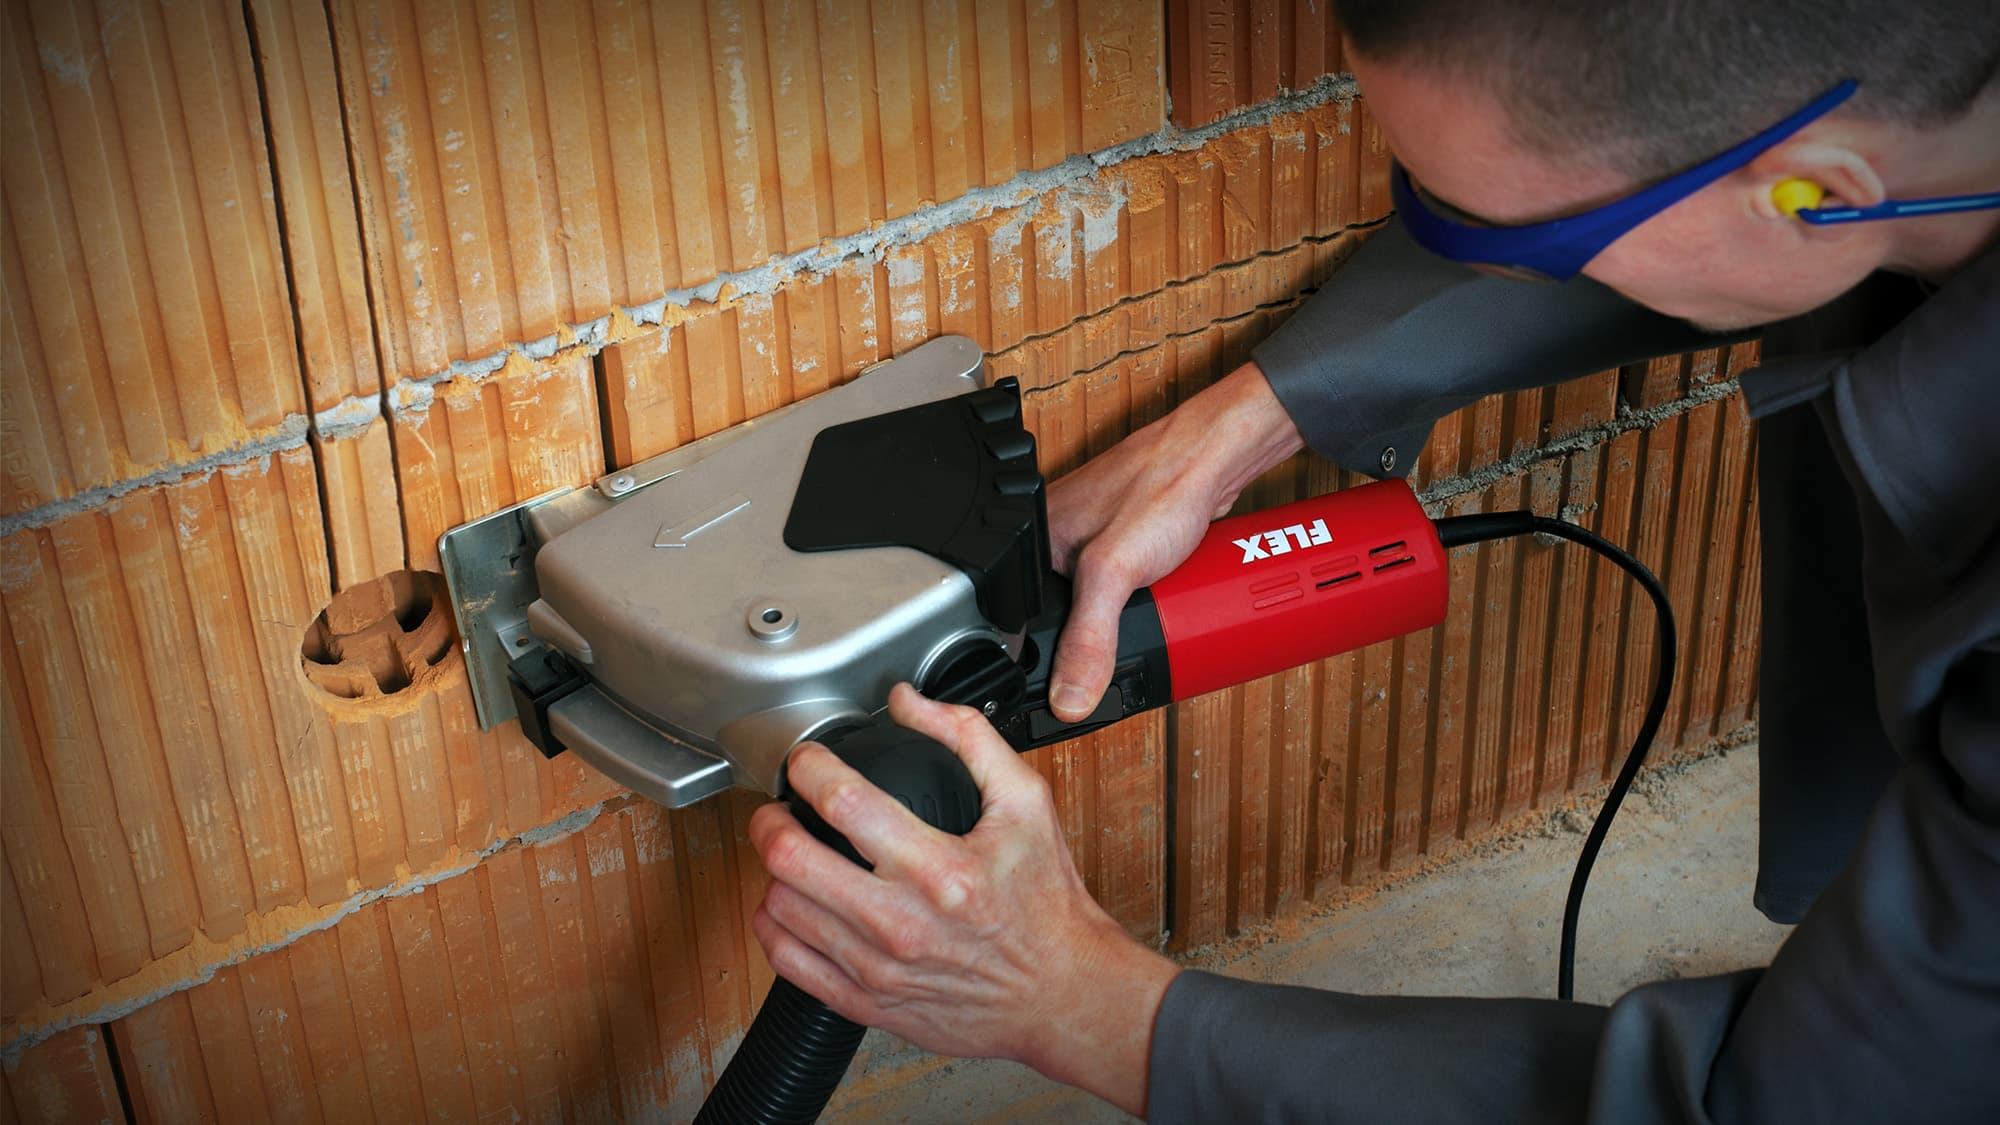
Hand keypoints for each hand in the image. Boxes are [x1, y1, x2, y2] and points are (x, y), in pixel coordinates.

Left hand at [748, 684, 1179, 1114]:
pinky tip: (795, 905)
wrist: (1061, 993)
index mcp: (939, 868)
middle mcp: (902, 922)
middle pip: (791, 858)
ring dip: (774, 871)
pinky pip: (787, 960)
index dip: (808, 767)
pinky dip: (775, 925)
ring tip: (792, 853)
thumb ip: (968, 738)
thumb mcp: (1026, 803)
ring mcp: (878, 968)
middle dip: (771, 819)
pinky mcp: (866, 1002)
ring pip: (779, 907)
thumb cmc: (1045, 903)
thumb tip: (908, 701)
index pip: (843, 801)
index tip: (806, 761)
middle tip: (780, 808)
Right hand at [1045, 361, 1305, 719]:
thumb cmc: (1161, 485)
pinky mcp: (1125, 542)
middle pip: (1059, 619)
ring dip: (1122, 621)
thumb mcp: (1113, 573)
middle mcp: (1054, 540)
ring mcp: (1091, 540)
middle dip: (1092, 641)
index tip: (1075, 681)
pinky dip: (1143, 603)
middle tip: (1119, 640)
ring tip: (1143, 617)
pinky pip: (1124, 590)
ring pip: (1097, 606)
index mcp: (1030, 543)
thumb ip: (1087, 639)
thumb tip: (1067, 697)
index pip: (1018, 623)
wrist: (1215, 456)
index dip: (1044, 659)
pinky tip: (1155, 600)